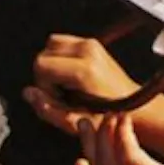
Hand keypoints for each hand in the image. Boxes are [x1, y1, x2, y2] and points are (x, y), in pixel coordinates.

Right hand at [27, 34, 141, 132]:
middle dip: (44, 75)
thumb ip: (47, 109)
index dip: (42, 85)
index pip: (40, 64)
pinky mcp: (93, 42)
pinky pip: (62, 43)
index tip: (56, 99)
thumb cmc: (107, 118)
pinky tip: (71, 76)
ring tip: (65, 84)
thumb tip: (28, 93)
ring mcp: (91, 43)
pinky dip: (60, 57)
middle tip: (61, 93)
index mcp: (83, 69)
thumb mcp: (75, 122)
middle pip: (43, 53)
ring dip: (51, 64)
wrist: (136, 107)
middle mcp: (87, 51)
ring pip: (51, 44)